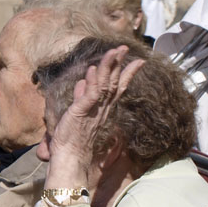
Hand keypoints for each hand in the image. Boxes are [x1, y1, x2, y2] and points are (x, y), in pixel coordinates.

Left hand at [43, 45, 143, 188]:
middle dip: (120, 63)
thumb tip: (81, 83)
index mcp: (101, 108)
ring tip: (114, 51)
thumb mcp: (77, 113)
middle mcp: (102, 108)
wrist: (69, 158)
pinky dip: (93, 80)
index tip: (138, 61)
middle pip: (114, 82)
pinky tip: (94, 68)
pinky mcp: (82, 111)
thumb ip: (81, 97)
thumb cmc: (71, 139)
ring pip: (105, 84)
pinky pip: (91, 93)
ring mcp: (94, 109)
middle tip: (125, 48)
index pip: (117, 87)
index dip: (126, 73)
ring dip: (109, 66)